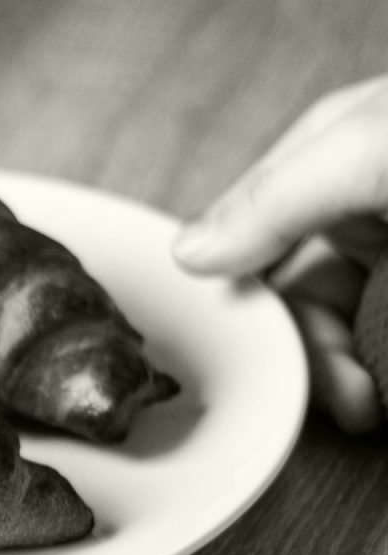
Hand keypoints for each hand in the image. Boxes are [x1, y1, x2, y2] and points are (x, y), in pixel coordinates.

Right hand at [173, 74, 387, 431]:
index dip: (242, 304)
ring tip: (366, 407)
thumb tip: (186, 253)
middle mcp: (365, 205)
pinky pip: (384, 349)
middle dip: (309, 354)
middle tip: (338, 401)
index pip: (253, 240)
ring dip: (345, 375)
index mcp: (333, 158)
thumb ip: (271, 198)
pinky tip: (383, 396)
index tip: (249, 363)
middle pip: (305, 299)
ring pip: (351, 332)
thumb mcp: (364, 148)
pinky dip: (379, 374)